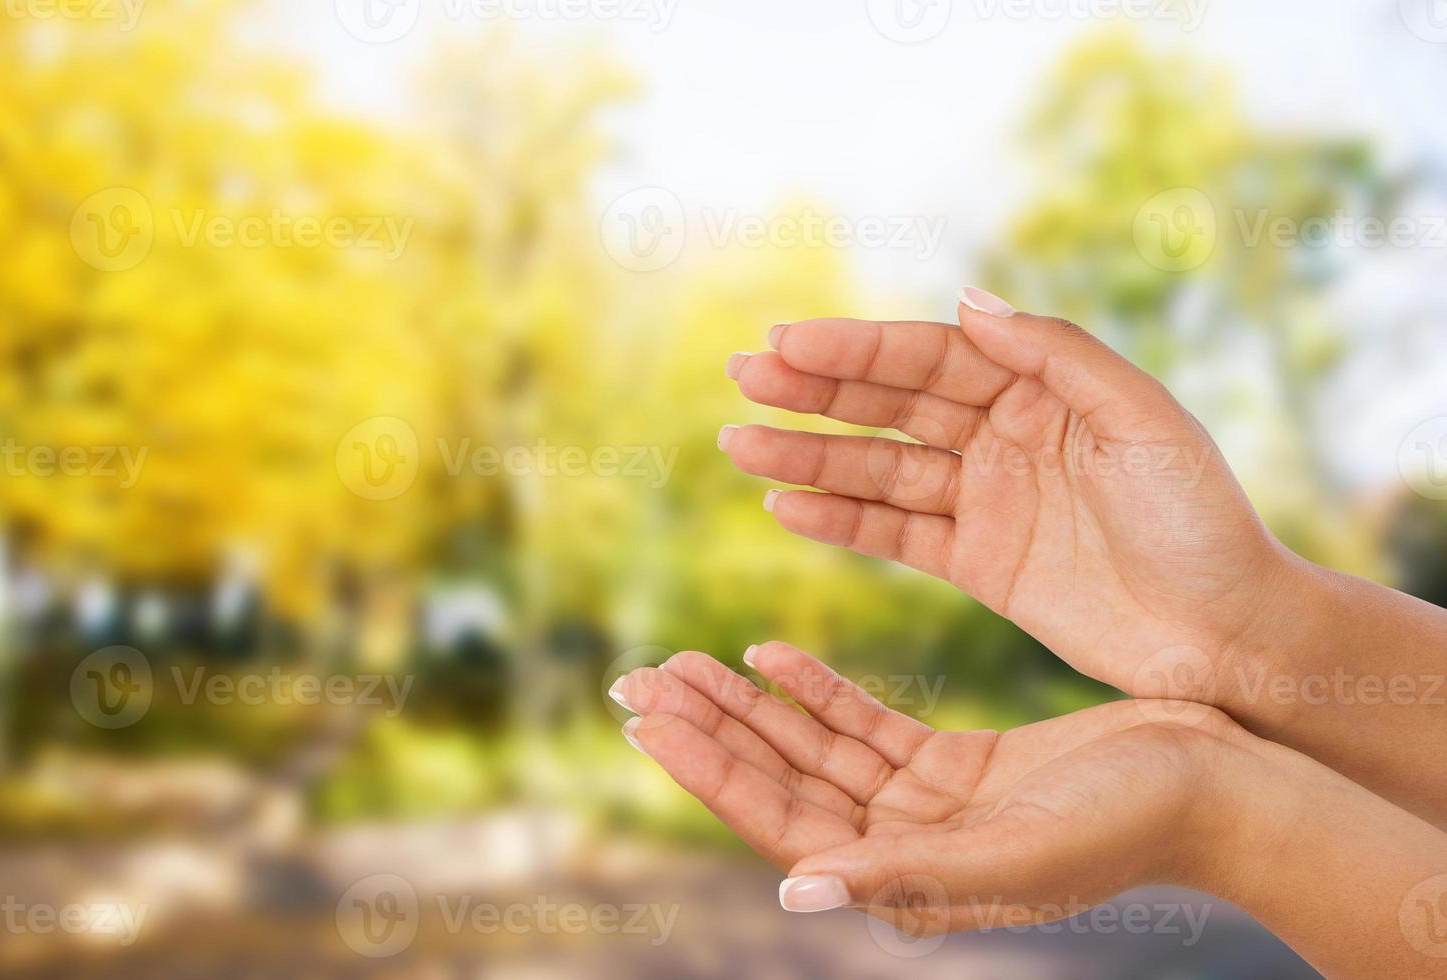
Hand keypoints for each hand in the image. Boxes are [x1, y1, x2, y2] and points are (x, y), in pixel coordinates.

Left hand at [611, 642, 1244, 932]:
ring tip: (685, 658)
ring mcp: (923, 807)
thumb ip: (906, 874)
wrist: (1214, 787)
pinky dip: (815, 690)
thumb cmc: (1130, 825)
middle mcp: (901, 849)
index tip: (648, 716)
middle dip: (709, 730)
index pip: (781, 823)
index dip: (711, 769)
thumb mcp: (1016, 852)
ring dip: (749, 705)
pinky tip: (770, 653)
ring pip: (812, 747)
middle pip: (780, 781)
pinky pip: (863, 725)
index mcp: (906, 881)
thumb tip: (795, 891)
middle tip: (638, 676)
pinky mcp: (952, 766)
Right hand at [720, 287, 1301, 699]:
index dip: (857, 349)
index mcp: (1041, 388)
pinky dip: (840, 521)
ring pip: (879, 470)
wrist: (1228, 636)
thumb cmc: (1200, 519)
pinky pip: (894, 535)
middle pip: (892, 405)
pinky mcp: (978, 563)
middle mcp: (1003, 435)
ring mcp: (985, 499)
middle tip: (743, 376)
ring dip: (809, 457)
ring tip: (739, 445)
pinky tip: (786, 506)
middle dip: (816, 391)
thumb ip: (1056, 356)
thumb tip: (968, 299)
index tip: (787, 342)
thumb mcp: (1143, 421)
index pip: (931, 357)